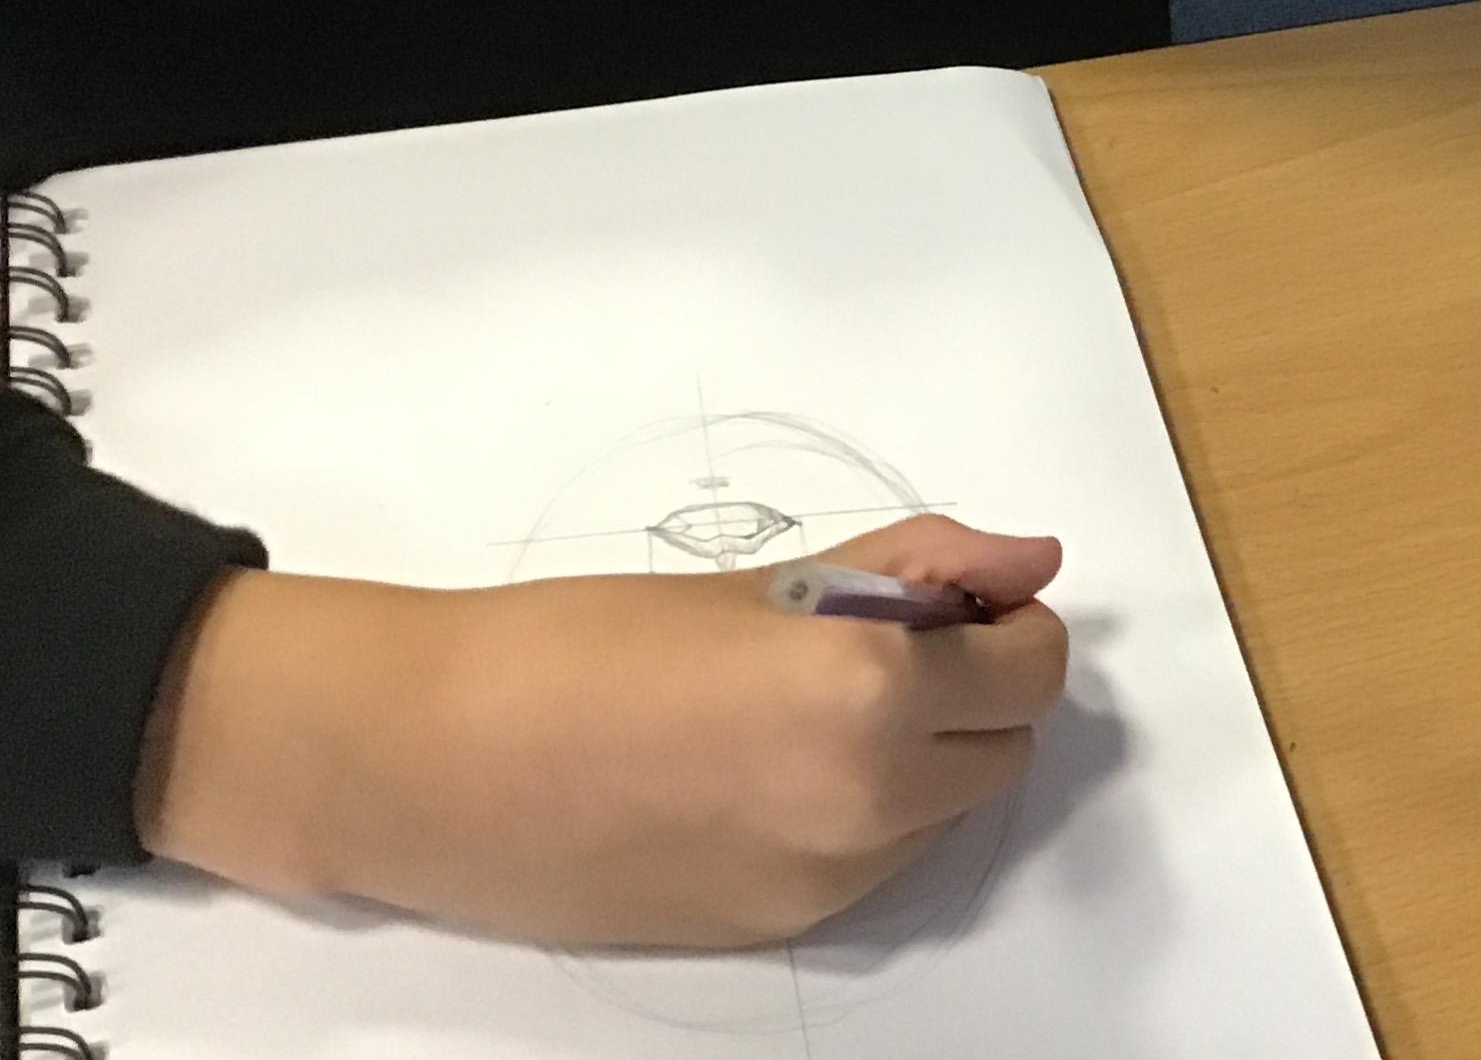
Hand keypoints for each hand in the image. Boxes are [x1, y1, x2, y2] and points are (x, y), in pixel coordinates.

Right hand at [136, 514, 1065, 947]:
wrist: (444, 762)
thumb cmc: (587, 647)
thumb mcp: (776, 579)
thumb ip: (924, 563)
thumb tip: (1030, 558)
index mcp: (875, 692)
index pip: (1034, 664)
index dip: (1004, 620)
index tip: (958, 597)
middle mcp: (870, 800)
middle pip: (1008, 742)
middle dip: (972, 686)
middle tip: (887, 640)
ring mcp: (829, 877)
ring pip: (950, 808)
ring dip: (924, 753)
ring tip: (811, 703)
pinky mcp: (783, 925)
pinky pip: (879, 860)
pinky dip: (864, 811)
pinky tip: (769, 765)